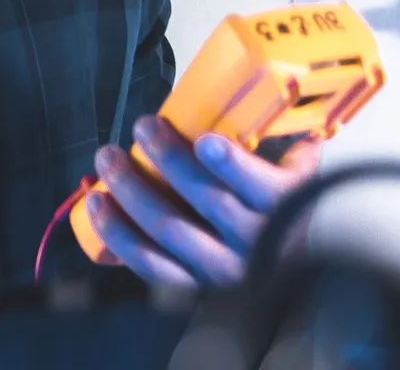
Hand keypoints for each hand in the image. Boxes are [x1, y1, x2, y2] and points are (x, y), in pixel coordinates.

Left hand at [85, 116, 321, 286]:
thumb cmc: (291, 215)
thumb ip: (291, 153)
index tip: (205, 141)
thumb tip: (277, 111)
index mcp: (288, 213)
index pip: (265, 191)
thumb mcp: (302, 181)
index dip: (233, 167)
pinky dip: (117, 232)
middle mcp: (256, 248)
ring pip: (169, 229)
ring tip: (108, 157)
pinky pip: (148, 264)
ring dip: (131, 189)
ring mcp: (222, 272)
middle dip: (169, 158)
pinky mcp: (192, 288)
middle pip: (206, 201)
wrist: (292, 273)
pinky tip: (97, 204)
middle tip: (144, 126)